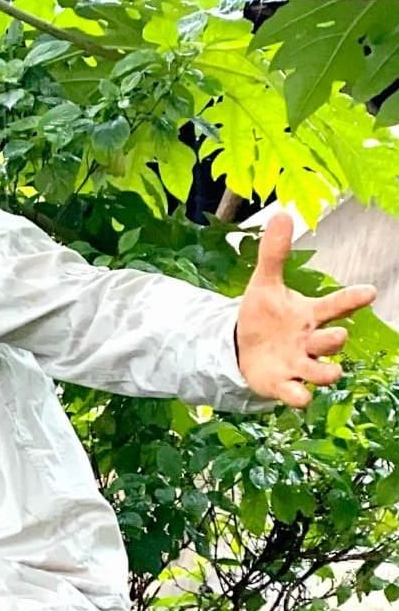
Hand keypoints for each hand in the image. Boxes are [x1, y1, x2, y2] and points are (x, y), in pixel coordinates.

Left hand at [236, 212, 377, 407]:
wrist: (242, 348)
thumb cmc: (263, 316)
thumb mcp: (264, 284)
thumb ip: (275, 254)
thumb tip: (281, 214)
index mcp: (310, 315)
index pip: (337, 304)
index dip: (353, 298)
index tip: (369, 291)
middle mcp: (310, 341)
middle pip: (333, 340)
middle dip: (336, 338)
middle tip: (336, 334)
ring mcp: (298, 365)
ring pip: (323, 372)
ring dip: (327, 371)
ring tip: (330, 371)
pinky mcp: (282, 385)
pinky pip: (297, 395)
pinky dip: (299, 396)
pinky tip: (298, 396)